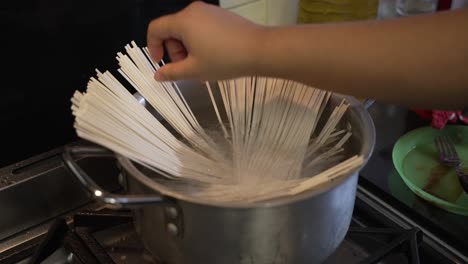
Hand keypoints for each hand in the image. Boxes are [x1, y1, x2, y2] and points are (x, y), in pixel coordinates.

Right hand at [147, 1, 265, 80]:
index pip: (156, 29)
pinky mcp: (221, 16)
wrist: (260, 50)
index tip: (160, 63)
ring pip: (188, 31)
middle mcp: (194, 10)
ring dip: (188, 50)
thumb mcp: (195, 70)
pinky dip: (200, 43)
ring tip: (202, 69)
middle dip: (175, 52)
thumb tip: (158, 75)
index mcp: (183, 21)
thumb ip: (172, 72)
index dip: (152, 47)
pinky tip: (213, 59)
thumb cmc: (225, 60)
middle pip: (172, 30)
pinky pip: (201, 28)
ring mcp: (209, 11)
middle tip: (188, 70)